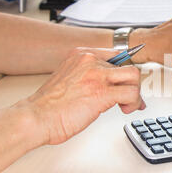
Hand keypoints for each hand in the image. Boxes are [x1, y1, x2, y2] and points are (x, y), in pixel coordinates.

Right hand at [18, 48, 145, 145]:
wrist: (36, 118)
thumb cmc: (50, 105)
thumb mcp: (69, 79)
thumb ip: (87, 76)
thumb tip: (109, 85)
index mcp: (81, 55)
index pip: (116, 55)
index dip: (124, 73)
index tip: (127, 83)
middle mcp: (90, 60)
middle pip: (127, 66)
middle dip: (133, 85)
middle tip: (129, 99)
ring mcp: (96, 75)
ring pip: (134, 76)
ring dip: (136, 93)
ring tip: (128, 105)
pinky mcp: (101, 92)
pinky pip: (132, 93)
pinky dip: (134, 103)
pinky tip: (125, 109)